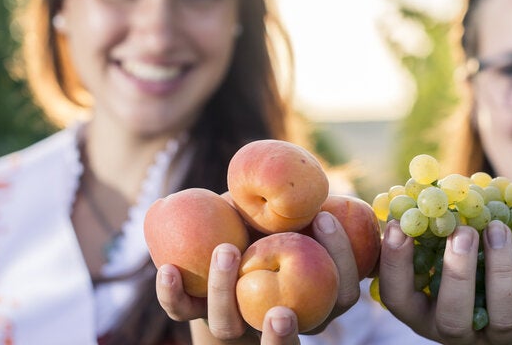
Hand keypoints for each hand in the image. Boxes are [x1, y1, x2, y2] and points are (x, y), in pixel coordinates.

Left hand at [155, 212, 360, 343]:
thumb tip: (323, 181)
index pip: (344, 295)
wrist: (220, 241)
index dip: (342, 259)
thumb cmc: (269, 222)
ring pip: (227, 326)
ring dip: (223, 291)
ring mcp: (231, 321)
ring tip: (226, 250)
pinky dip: (171, 293)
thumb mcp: (290, 216)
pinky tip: (168, 269)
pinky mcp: (194, 311)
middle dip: (281, 337)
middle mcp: (274, 320)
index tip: (324, 217)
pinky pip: (181, 310)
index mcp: (313, 300)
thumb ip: (306, 208)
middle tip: (281, 314)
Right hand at [378, 220, 511, 344]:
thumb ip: (429, 238)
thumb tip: (414, 194)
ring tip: (498, 228)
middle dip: (458, 273)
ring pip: (502, 314)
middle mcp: (460, 335)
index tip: (398, 227)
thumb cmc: (469, 275)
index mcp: (426, 315)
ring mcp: (501, 339)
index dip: (395, 266)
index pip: (399, 300)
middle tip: (463, 232)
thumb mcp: (443, 262)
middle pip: (453, 319)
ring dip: (501, 267)